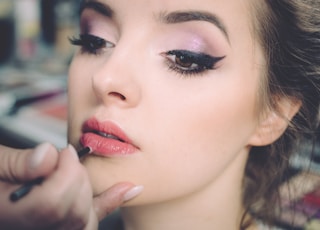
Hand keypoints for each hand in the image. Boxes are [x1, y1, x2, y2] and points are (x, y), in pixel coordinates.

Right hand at [0, 143, 141, 229]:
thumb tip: (48, 155)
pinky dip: (110, 201)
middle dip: (76, 176)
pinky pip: (92, 218)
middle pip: (75, 210)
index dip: (66, 172)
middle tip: (63, 159)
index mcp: (14, 217)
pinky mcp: (64, 225)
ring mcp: (52, 229)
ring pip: (86, 219)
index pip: (54, 203)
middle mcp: (36, 229)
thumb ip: (17, 162)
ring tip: (74, 172)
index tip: (64, 152)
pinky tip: (127, 189)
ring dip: (88, 189)